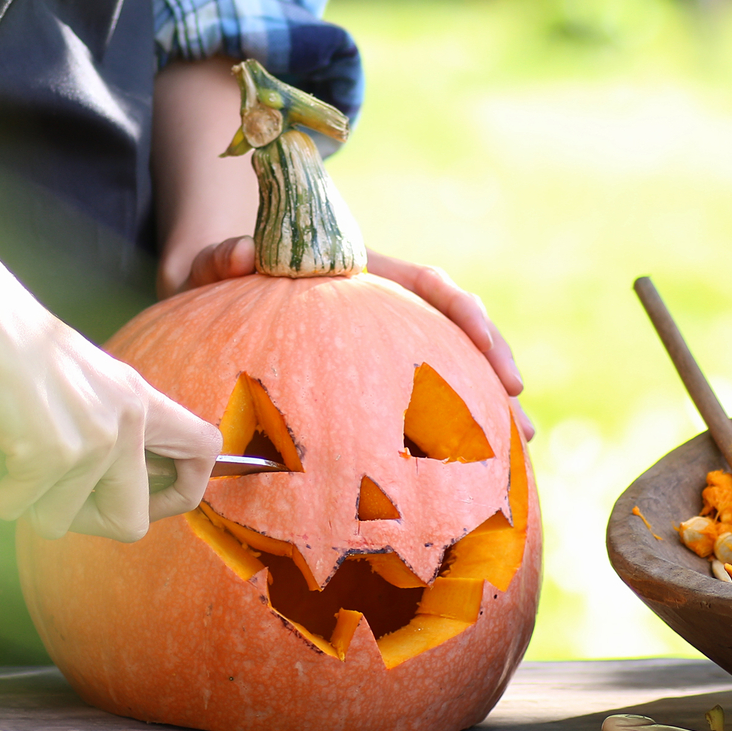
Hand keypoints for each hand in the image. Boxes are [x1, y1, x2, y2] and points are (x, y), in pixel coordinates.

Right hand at [0, 271, 220, 540]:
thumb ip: (107, 428)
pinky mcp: (49, 451)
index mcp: (141, 400)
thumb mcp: (85, 384)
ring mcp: (92, 438)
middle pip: (131, 522)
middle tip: (42, 496)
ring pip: (59, 521)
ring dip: (20, 502)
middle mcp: (127, 419)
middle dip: (81, 522)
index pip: (205, 451)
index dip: (181, 491)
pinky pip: (15, 507)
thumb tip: (104, 497)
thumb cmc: (15, 347)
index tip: (144, 500)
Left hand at [177, 237, 534, 441]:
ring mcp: (375, 341)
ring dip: (480, 410)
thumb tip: (241, 256)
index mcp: (360, 273)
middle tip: (521, 427)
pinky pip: (409, 400)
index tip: (490, 352)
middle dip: (492, 375)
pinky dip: (436, 431)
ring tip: (515, 456)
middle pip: (453, 334)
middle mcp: (381, 306)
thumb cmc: (218, 268)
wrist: (210, 280)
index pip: (427, 286)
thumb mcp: (217, 258)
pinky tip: (457, 474)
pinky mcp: (361, 374)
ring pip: (443, 369)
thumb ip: (225, 255)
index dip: (464, 316)